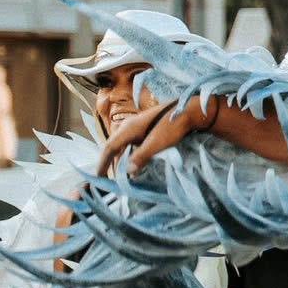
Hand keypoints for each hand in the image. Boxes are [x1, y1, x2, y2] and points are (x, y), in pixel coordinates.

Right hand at [97, 93, 217, 177]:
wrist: (189, 111)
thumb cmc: (173, 126)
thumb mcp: (157, 143)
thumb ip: (142, 156)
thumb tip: (128, 172)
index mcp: (128, 129)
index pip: (109, 148)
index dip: (103, 163)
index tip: (98, 176)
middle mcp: (129, 126)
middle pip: (113, 146)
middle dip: (108, 161)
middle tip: (105, 176)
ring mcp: (137, 126)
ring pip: (122, 144)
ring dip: (118, 157)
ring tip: (117, 172)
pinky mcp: (145, 128)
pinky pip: (130, 143)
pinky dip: (127, 153)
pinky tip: (131, 160)